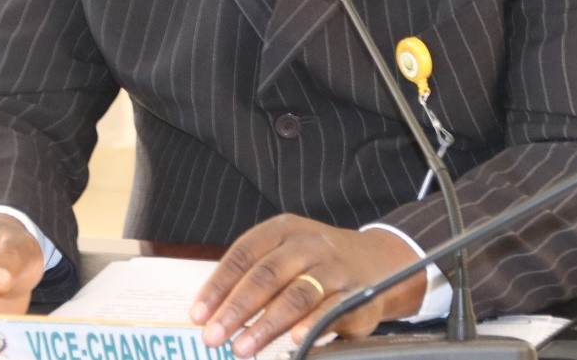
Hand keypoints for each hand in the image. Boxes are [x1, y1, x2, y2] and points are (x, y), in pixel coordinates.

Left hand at [190, 214, 426, 357]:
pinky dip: (312, 325)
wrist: (378, 261)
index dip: (218, 286)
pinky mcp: (358, 294)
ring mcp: (335, 268)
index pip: (243, 255)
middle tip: (213, 337)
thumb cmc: (316, 263)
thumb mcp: (285, 255)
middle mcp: (309, 243)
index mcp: (283, 229)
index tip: (198, 315)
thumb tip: (211, 315)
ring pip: (297, 295)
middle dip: (236, 309)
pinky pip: (332, 310)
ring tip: (242, 348)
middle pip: (266, 275)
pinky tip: (295, 341)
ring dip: (267, 324)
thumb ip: (253, 278)